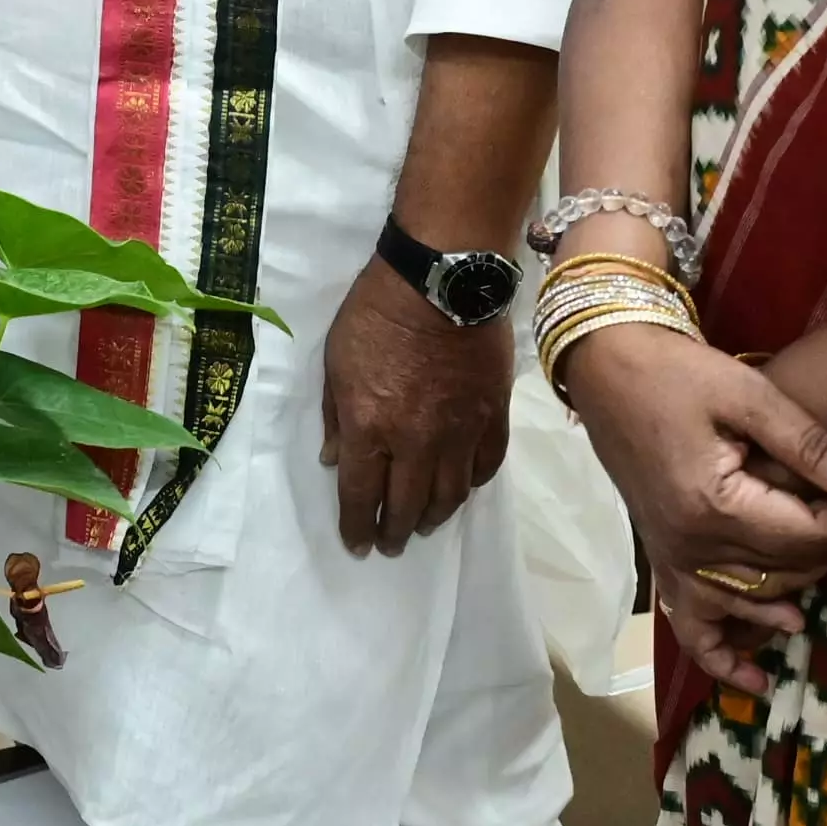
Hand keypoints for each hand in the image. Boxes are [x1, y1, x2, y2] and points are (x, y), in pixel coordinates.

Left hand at [319, 258, 511, 555]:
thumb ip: (334, 416)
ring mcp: (459, 433)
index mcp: (370, 429)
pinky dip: (471, 484)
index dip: (357, 526)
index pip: (361, 496)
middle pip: (406, 505)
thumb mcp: (335, 362)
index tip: (356, 544)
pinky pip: (485, 466)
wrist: (441, 281)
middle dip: (394, 531)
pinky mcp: (492, 417)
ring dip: (434, 517)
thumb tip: (334, 459)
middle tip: (389, 543)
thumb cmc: (376, 314)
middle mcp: (416, 443)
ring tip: (423, 524)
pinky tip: (461, 487)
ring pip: (450, 496)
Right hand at [564, 322, 826, 692]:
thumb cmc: (674, 372)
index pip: (805, 535)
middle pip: (786, 568)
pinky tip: (759, 679)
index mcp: (713, 506)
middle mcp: (691, 546)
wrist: (604, 366)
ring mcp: (672, 558)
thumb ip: (807, 445)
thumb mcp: (746, 394)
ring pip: (753, 600)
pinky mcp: (663, 558)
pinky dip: (724, 656)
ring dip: (800, 589)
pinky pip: (693, 625)